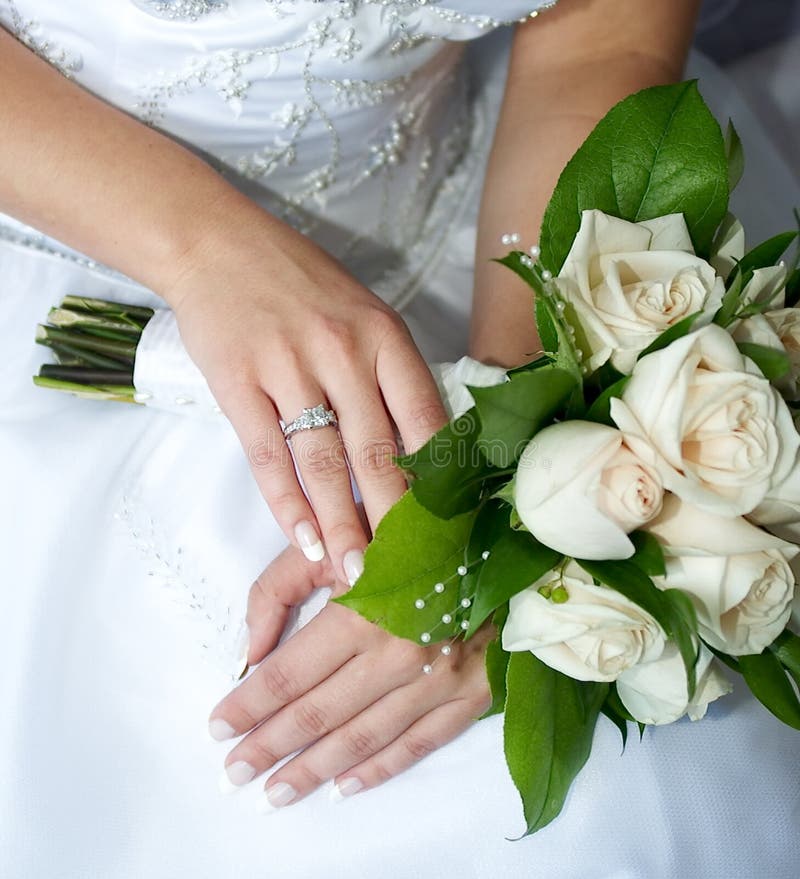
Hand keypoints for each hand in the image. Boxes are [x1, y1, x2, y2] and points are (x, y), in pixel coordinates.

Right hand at [167, 203, 446, 583]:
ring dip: (340, 524)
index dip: (436, 479)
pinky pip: (267, 455)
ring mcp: (288, 366)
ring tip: (353, 572)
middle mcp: (342, 350)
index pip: (422, 416)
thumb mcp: (362, 313)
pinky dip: (285, 503)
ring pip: (322, 461)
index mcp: (384, 334)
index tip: (447, 526)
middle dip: (391, 519)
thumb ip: (390, 373)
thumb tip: (421, 449)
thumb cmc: (299, 284)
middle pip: (375, 450)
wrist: (216, 245)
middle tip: (404, 570)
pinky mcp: (239, 383)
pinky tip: (301, 538)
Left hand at [208, 547, 491, 807]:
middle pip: (320, 713)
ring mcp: (439, 679)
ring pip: (364, 738)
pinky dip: (379, 769)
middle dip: (269, 747)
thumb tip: (249, 652)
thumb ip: (279, 590)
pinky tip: (343, 788)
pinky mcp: (470, 693)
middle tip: (232, 773)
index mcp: (363, 610)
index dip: (250, 704)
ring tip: (274, 792)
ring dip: (315, 770)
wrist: (499, 538)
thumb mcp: (335, 542)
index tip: (219, 726)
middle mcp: (399, 653)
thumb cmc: (406, 534)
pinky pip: (418, 743)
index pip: (291, 673)